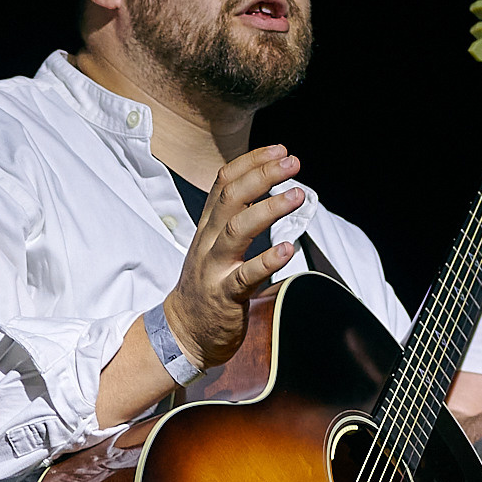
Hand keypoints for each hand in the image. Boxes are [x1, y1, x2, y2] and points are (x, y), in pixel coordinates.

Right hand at [160, 145, 305, 370]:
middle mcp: (208, 241)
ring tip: (296, 195)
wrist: (185, 331)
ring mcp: (214, 267)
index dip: (251, 162)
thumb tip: (265, 187)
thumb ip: (235, 217)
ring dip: (269, 209)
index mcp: (208, 226)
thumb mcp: (214, 244)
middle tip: (292, 163)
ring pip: (237, 230)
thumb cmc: (207, 285)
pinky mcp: (224, 295)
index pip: (224, 182)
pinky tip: (288, 249)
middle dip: (262, 176)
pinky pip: (245, 275)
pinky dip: (267, 260)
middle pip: (231, 198)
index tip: (279, 151)